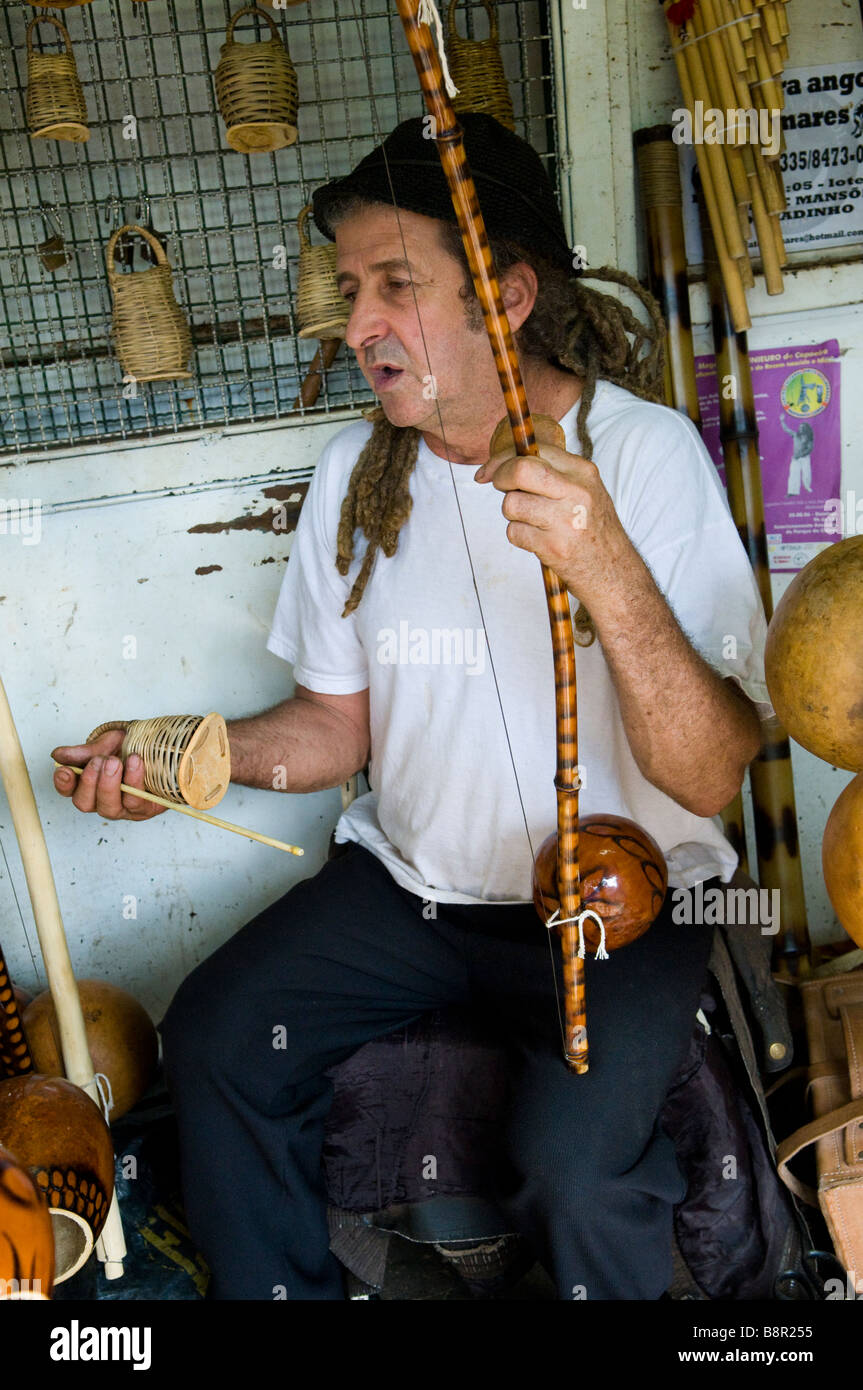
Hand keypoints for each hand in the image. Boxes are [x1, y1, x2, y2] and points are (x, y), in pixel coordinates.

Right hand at [51, 730, 164, 821]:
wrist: (161, 749)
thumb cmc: (130, 749)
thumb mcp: (106, 744)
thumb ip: (84, 752)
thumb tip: (58, 755)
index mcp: (88, 785)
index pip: (68, 791)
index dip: (63, 784)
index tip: (65, 770)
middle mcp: (102, 801)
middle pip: (85, 803)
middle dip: (89, 782)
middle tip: (99, 760)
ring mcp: (123, 808)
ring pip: (109, 808)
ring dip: (110, 784)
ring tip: (115, 762)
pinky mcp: (144, 809)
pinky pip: (136, 801)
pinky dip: (134, 780)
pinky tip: (135, 762)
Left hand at [474, 440, 630, 604]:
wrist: (614, 572)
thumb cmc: (592, 530)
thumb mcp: (584, 491)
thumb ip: (552, 473)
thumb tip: (503, 462)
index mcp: (584, 473)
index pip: (536, 449)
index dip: (504, 457)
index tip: (490, 469)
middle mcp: (576, 492)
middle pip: (520, 470)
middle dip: (500, 477)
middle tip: (500, 487)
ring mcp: (565, 520)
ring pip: (511, 503)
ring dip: (512, 513)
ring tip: (532, 520)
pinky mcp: (553, 547)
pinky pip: (514, 532)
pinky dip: (519, 536)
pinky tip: (538, 540)